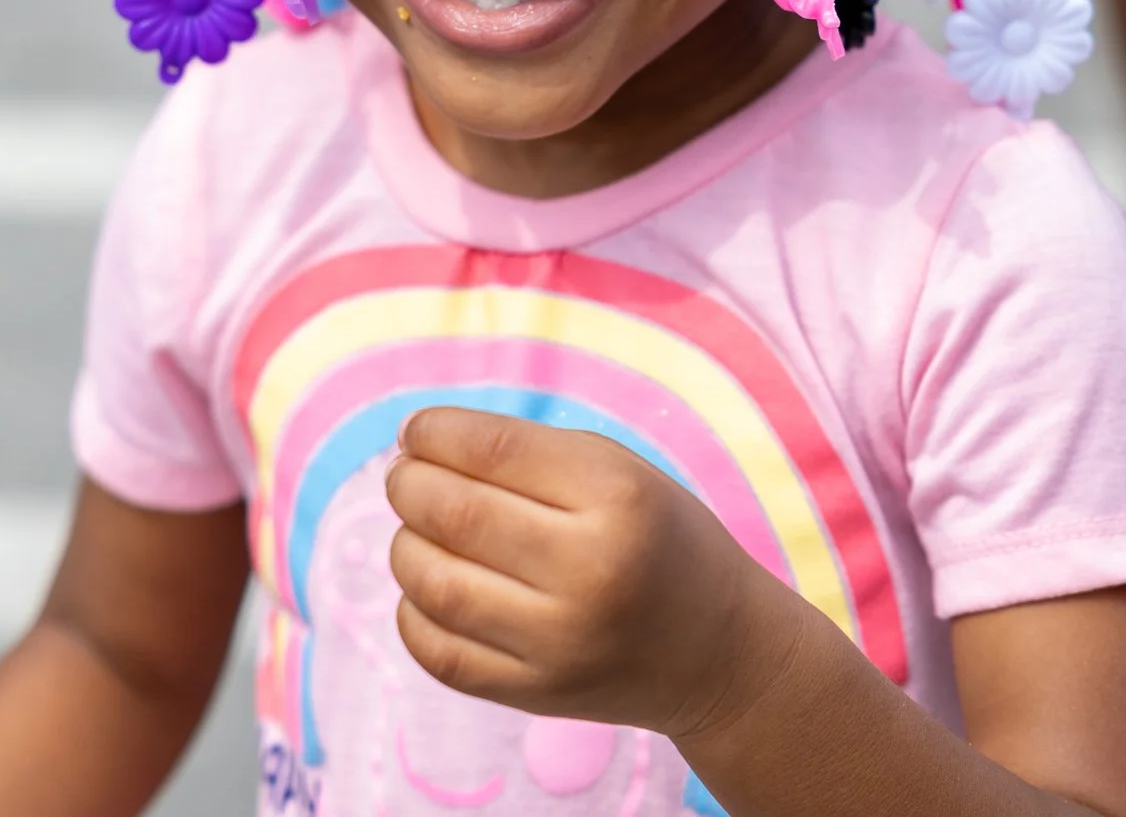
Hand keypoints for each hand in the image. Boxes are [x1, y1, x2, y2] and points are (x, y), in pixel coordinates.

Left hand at [384, 406, 788, 739]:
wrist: (719, 653)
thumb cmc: (657, 540)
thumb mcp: (619, 472)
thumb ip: (525, 452)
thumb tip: (417, 445)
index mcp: (619, 497)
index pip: (492, 449)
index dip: (434, 432)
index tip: (416, 431)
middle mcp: (592, 571)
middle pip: (454, 513)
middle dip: (408, 483)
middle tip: (406, 476)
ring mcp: (562, 642)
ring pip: (435, 584)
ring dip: (406, 545)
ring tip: (420, 531)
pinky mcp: (539, 695)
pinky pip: (438, 652)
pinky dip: (414, 612)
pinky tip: (432, 589)